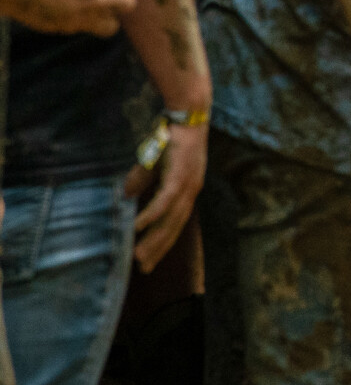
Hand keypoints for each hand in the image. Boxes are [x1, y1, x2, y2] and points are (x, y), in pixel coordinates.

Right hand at [126, 122, 205, 272]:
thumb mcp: (154, 164)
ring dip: (154, 239)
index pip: (176, 223)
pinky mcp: (180, 176)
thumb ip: (142, 180)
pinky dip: (151, 216)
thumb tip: (126, 195)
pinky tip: (138, 228)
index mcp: (187, 190)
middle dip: (158, 249)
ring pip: (170, 220)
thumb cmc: (172, 138)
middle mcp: (191, 191)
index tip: (151, 260)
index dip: (164, 242)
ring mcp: (187, 185)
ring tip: (139, 256)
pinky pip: (164, 202)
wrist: (188, 116)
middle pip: (174, 227)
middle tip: (144, 268)